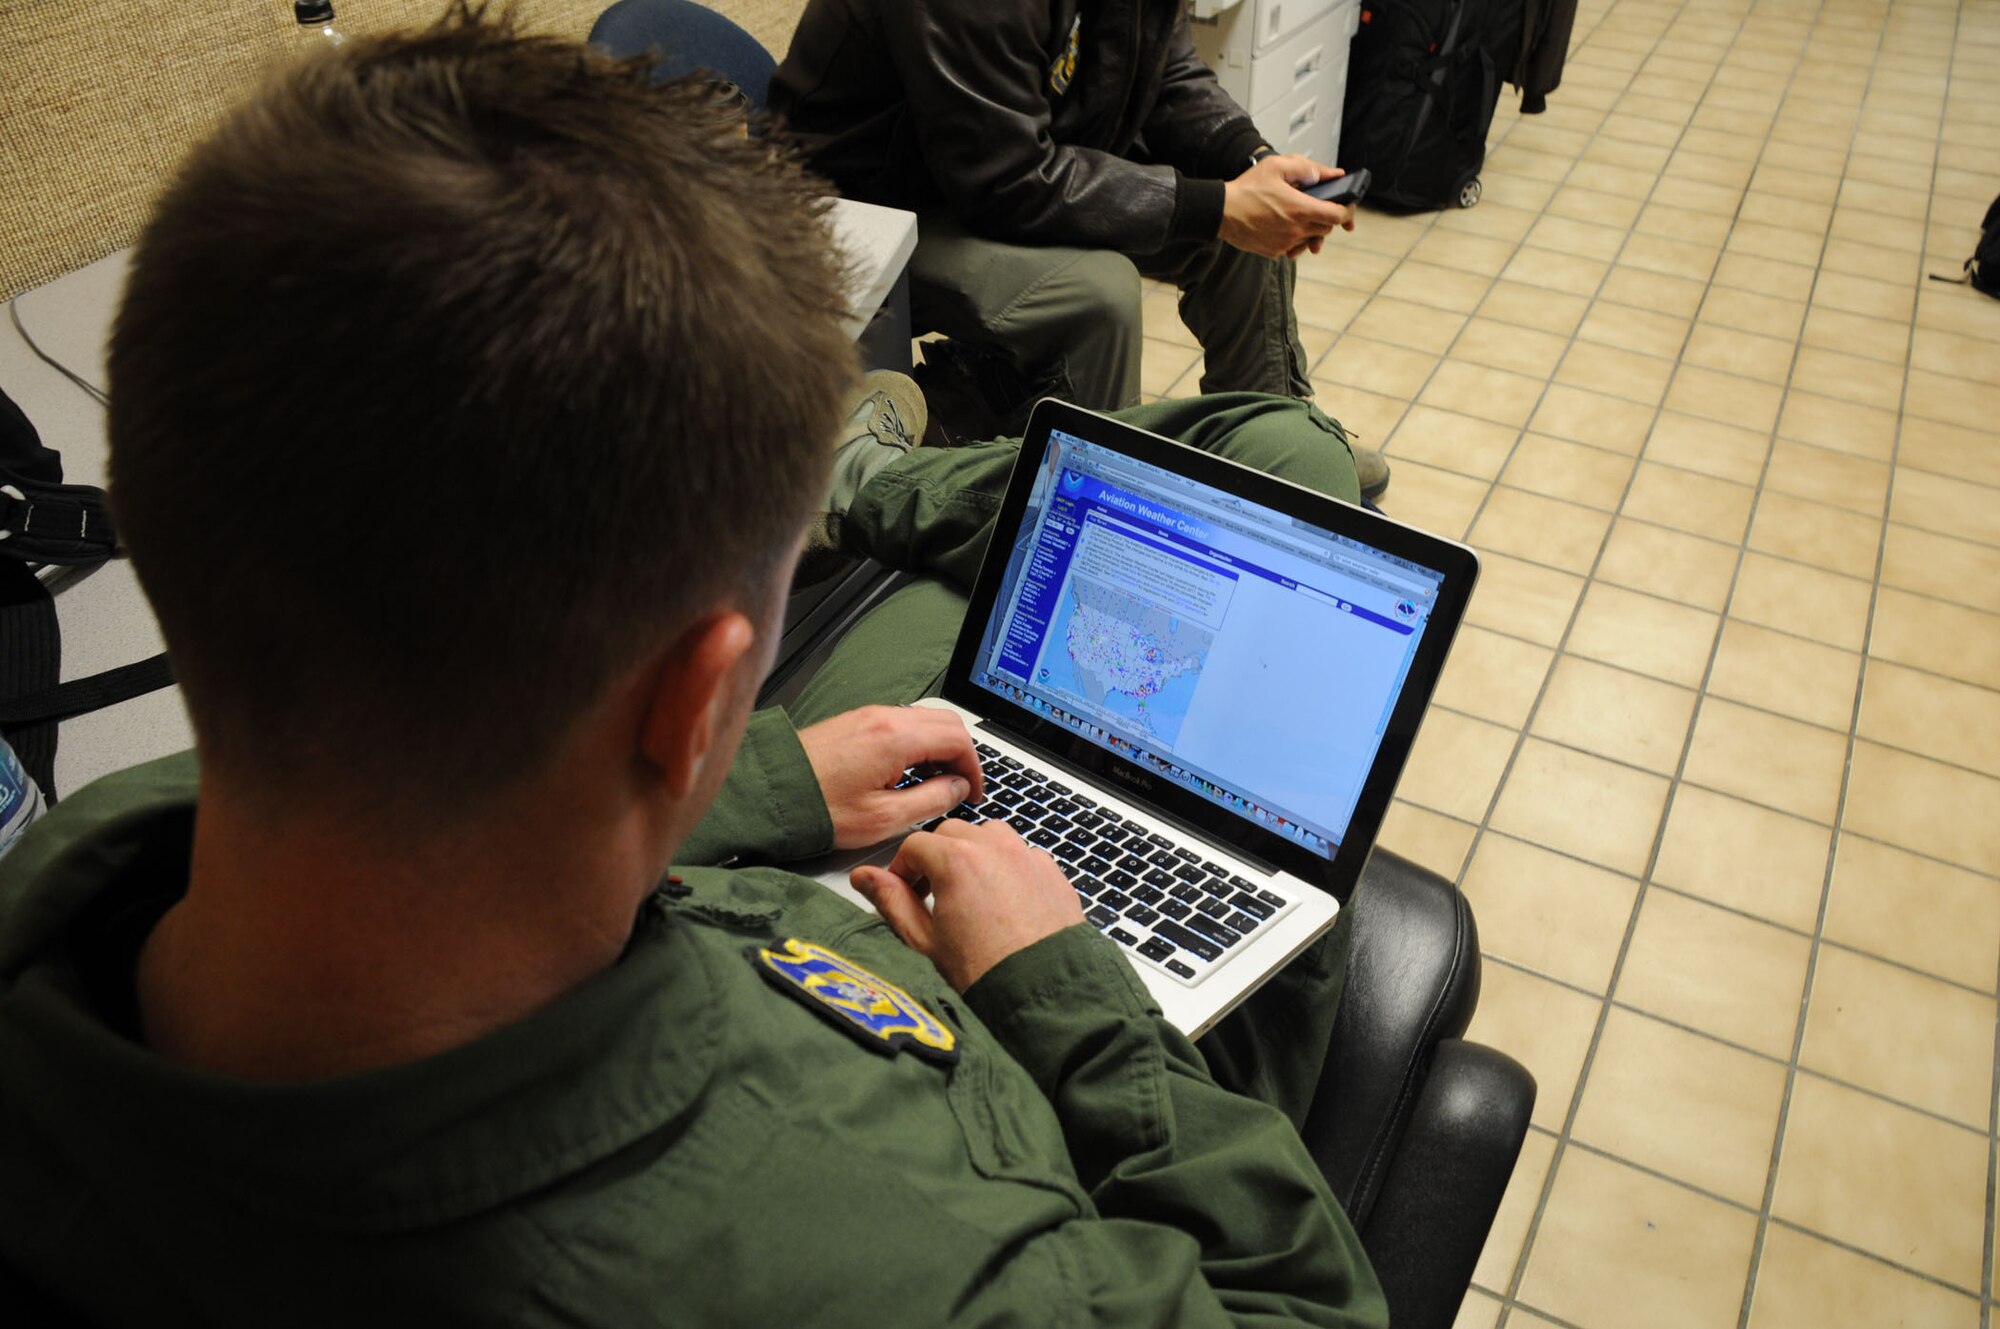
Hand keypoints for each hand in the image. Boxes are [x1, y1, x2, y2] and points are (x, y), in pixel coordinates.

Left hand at [797, 705, 985, 848]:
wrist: (767, 794)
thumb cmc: (816, 809)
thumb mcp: (883, 818)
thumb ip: (931, 800)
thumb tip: (958, 789)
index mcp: (895, 737)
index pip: (958, 738)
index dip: (975, 768)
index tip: (973, 792)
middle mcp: (883, 717)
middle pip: (946, 721)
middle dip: (962, 754)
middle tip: (961, 787)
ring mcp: (867, 715)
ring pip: (924, 720)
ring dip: (939, 748)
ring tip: (935, 784)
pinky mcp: (854, 722)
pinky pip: (900, 724)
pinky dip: (916, 744)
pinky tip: (908, 773)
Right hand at [851, 820, 1084, 989]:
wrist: (1044, 998)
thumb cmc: (984, 976)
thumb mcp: (924, 943)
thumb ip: (892, 902)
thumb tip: (865, 878)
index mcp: (958, 861)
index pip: (915, 844)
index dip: (901, 868)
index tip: (901, 890)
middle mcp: (996, 849)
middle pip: (953, 833)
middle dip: (936, 857)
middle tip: (930, 893)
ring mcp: (1029, 859)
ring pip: (991, 837)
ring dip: (974, 854)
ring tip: (968, 893)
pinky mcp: (1054, 875)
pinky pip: (1023, 856)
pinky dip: (1008, 868)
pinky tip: (1003, 903)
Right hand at [1220, 155, 1354, 259]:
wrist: (1222, 212)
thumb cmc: (1247, 188)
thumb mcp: (1277, 167)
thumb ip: (1307, 168)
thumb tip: (1331, 174)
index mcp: (1300, 208)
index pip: (1337, 215)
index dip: (1346, 211)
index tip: (1345, 205)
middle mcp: (1296, 229)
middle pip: (1326, 228)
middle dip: (1325, 217)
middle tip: (1315, 205)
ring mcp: (1285, 243)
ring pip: (1310, 238)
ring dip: (1309, 227)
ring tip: (1296, 214)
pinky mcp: (1275, 252)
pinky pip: (1294, 247)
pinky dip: (1294, 237)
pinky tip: (1282, 224)